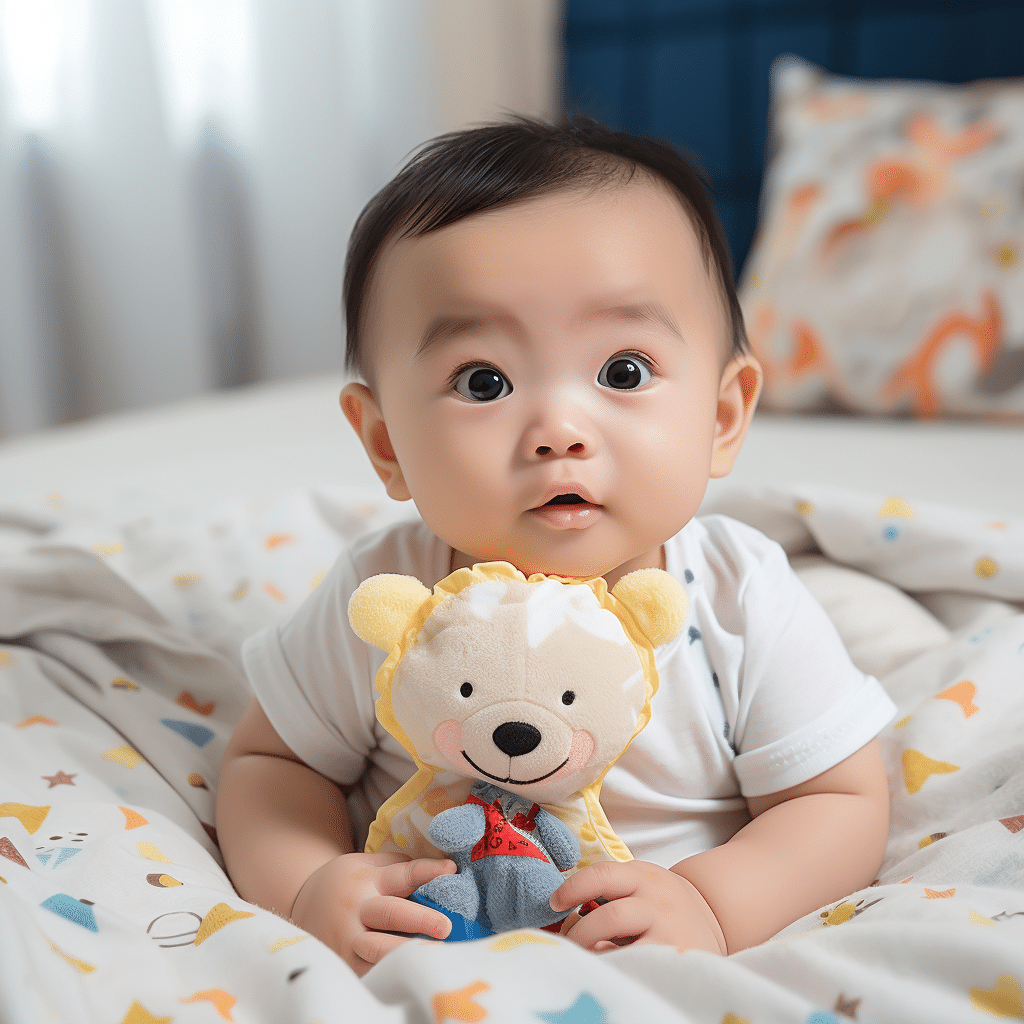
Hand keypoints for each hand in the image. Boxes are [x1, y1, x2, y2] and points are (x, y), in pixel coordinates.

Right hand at [290, 851, 455, 975]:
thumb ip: (398, 865)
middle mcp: (357, 909)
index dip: (427, 871)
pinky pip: (369, 972)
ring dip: (405, 953)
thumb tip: (441, 867)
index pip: (402, 874)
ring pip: (378, 949)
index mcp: (367, 880)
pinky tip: (409, 978)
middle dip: (419, 919)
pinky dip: (389, 975)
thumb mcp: (365, 864)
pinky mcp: (344, 966)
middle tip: (445, 926)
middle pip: (390, 913)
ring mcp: (349, 941)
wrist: (300, 904)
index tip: (451, 870)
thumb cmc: (345, 882)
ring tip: (432, 957)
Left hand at [550, 860, 726, 954]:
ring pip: (622, 947)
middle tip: (570, 943)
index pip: (603, 875)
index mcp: (643, 877)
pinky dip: (616, 970)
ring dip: (595, 955)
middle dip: (580, 934)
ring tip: (588, 960)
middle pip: (609, 917)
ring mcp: (669, 934)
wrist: (715, 919)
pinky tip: (609, 971)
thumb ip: (611, 892)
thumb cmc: (663, 905)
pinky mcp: (675, 961)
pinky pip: (635, 968)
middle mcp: (658, 901)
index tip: (554, 904)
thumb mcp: (642, 884)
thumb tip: (565, 915)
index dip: (573, 889)